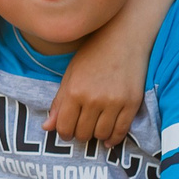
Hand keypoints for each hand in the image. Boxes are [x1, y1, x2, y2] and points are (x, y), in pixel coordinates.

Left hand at [46, 21, 149, 149]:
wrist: (123, 39)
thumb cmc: (92, 55)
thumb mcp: (70, 76)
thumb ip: (59, 103)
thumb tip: (47, 127)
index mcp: (74, 92)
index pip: (64, 127)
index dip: (63, 133)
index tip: (66, 132)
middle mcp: (94, 99)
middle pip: (83, 133)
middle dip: (79, 134)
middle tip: (81, 129)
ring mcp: (114, 102)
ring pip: (101, 134)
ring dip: (96, 136)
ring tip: (94, 129)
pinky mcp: (131, 103)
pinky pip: (121, 131)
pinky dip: (114, 139)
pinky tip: (109, 139)